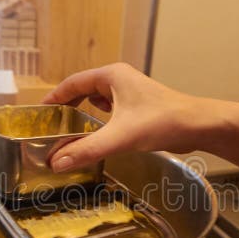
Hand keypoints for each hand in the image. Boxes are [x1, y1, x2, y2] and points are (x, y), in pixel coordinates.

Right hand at [42, 63, 222, 171]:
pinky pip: (110, 110)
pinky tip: (97, 133)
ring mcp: (130, 92)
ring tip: (69, 131)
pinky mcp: (139, 106)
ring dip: (83, 113)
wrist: (198, 126)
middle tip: (52, 126)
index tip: (40, 113)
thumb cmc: (163, 121)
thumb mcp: (120, 136)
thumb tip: (57, 162)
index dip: (54, 98)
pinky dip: (99, 120)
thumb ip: (87, 149)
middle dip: (67, 107)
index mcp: (111, 75)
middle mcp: (119, 79)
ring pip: (97, 100)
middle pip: (83, 90)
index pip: (72, 83)